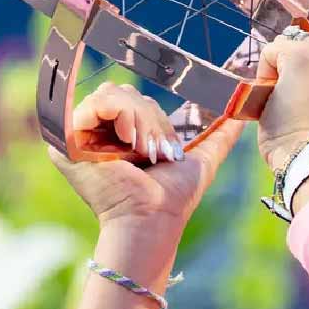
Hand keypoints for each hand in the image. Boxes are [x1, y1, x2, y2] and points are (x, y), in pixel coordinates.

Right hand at [47, 81, 243, 230]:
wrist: (154, 216)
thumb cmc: (174, 197)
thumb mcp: (203, 158)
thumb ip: (221, 134)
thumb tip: (243, 109)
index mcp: (119, 135)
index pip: (134, 99)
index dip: (155, 117)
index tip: (168, 151)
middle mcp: (95, 133)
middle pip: (125, 92)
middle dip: (151, 120)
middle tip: (157, 154)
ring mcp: (78, 136)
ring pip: (114, 94)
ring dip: (141, 122)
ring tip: (144, 153)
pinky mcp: (65, 140)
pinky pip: (96, 102)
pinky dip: (122, 118)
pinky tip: (128, 146)